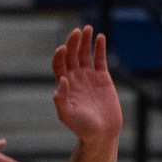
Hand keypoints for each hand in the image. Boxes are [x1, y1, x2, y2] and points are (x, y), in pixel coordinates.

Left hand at [49, 27, 121, 147]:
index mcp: (64, 85)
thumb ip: (62, 99)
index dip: (60, 55)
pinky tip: (100, 37)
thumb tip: (61, 80)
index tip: (63, 48)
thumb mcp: (67, 115)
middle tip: (77, 32)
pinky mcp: (103, 77)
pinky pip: (100, 58)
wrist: (101, 133)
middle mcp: (75, 77)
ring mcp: (89, 76)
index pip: (59, 64)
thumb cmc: (82, 127)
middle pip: (72, 54)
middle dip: (73, 42)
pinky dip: (100, 48)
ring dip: (86, 40)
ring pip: (85, 53)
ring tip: (88, 28)